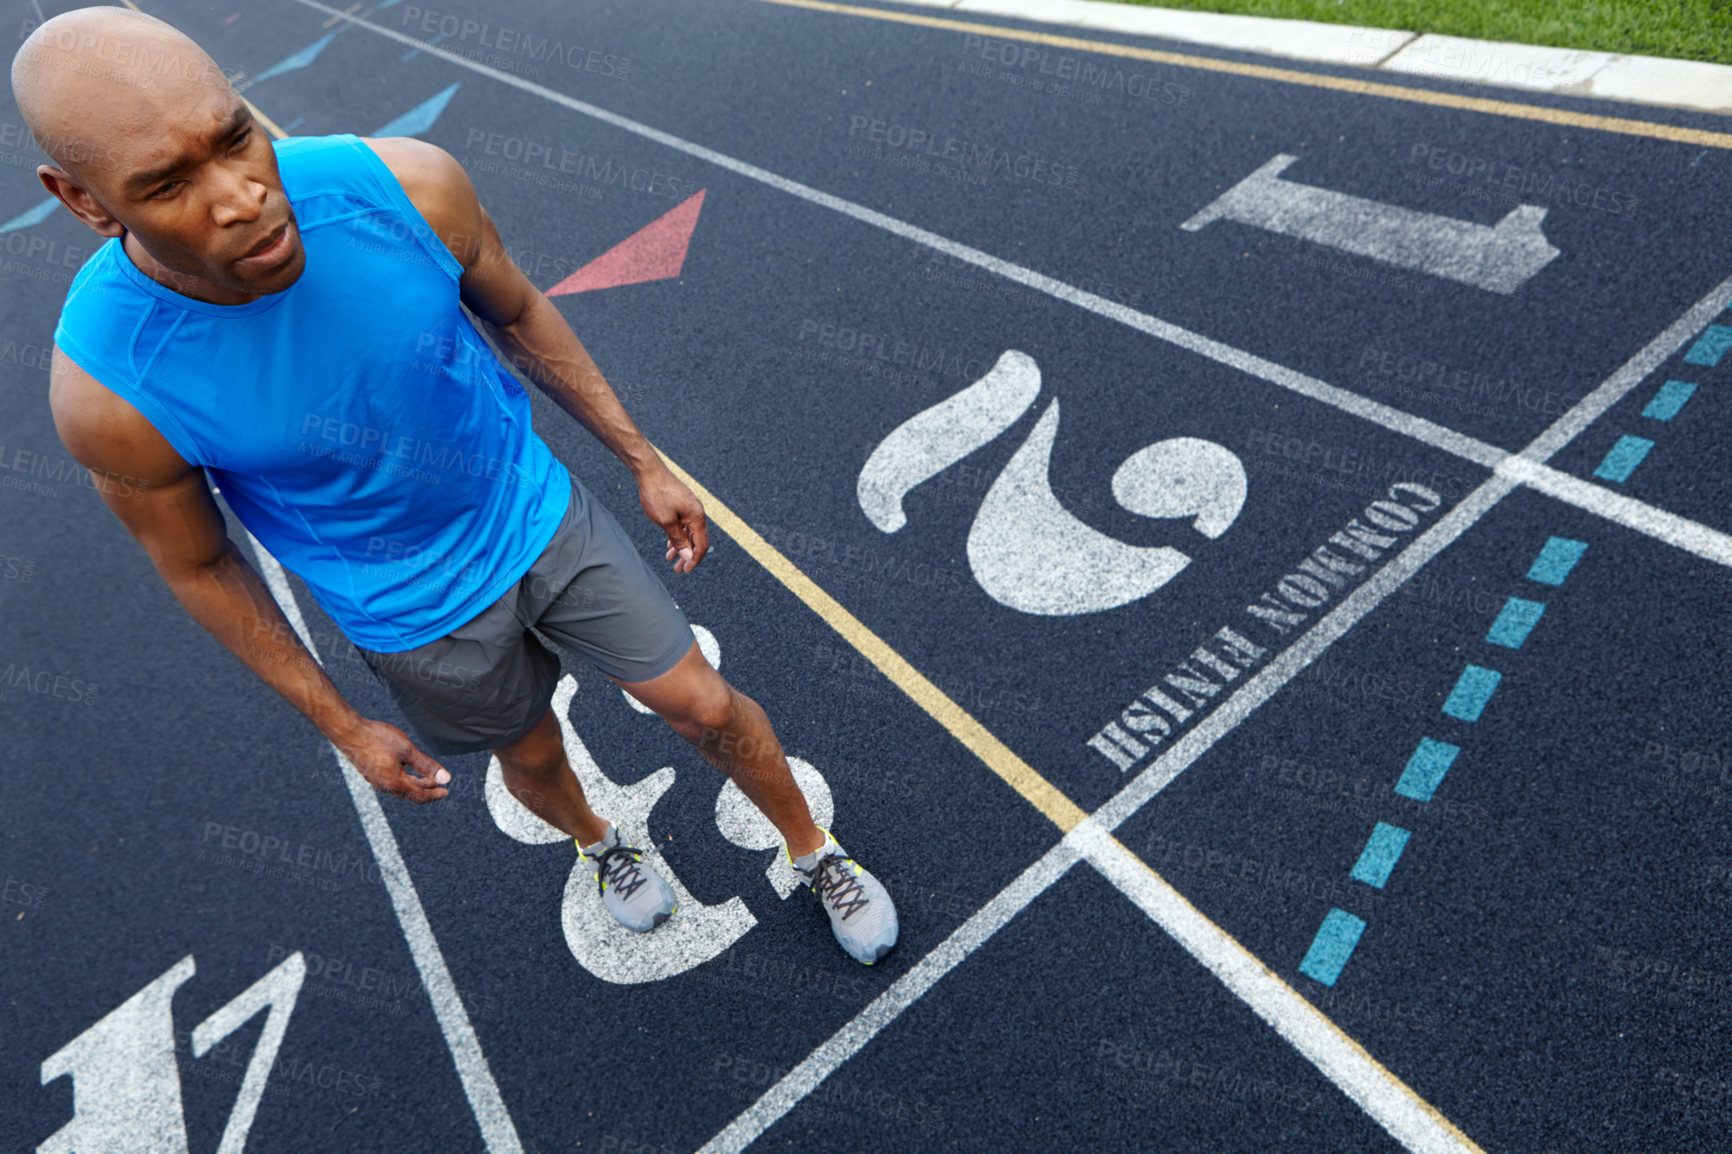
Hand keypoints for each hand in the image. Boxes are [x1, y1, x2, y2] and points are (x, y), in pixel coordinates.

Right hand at [328, 716, 450, 803]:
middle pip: (410, 793)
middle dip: (427, 789)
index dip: (434, 795)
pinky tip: (406, 769)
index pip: (419, 796)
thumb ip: (427, 765)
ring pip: (400, 787)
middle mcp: (384, 786)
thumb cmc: (377, 739)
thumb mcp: (407, 750)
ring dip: (415, 784)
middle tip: (440, 783)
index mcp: (394, 784)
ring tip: (427, 777)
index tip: (446, 792)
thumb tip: (446, 778)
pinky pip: (391, 781)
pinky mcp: (370, 773)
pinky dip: (404, 779)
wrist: (348, 732)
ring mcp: (375, 780)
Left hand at [638, 464, 708, 573]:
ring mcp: (691, 507)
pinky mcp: (683, 504)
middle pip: (697, 540)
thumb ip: (678, 540)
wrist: (649, 472)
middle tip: (677, 570)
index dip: (694, 560)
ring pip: (689, 532)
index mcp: (697, 517)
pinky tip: (669, 543)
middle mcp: (697, 512)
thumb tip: (688, 556)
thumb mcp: (666, 522)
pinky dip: (678, 535)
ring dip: (681, 546)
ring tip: (670, 558)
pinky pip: (685, 524)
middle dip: (688, 556)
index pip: (701, 544)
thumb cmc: (657, 495)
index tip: (684, 570)